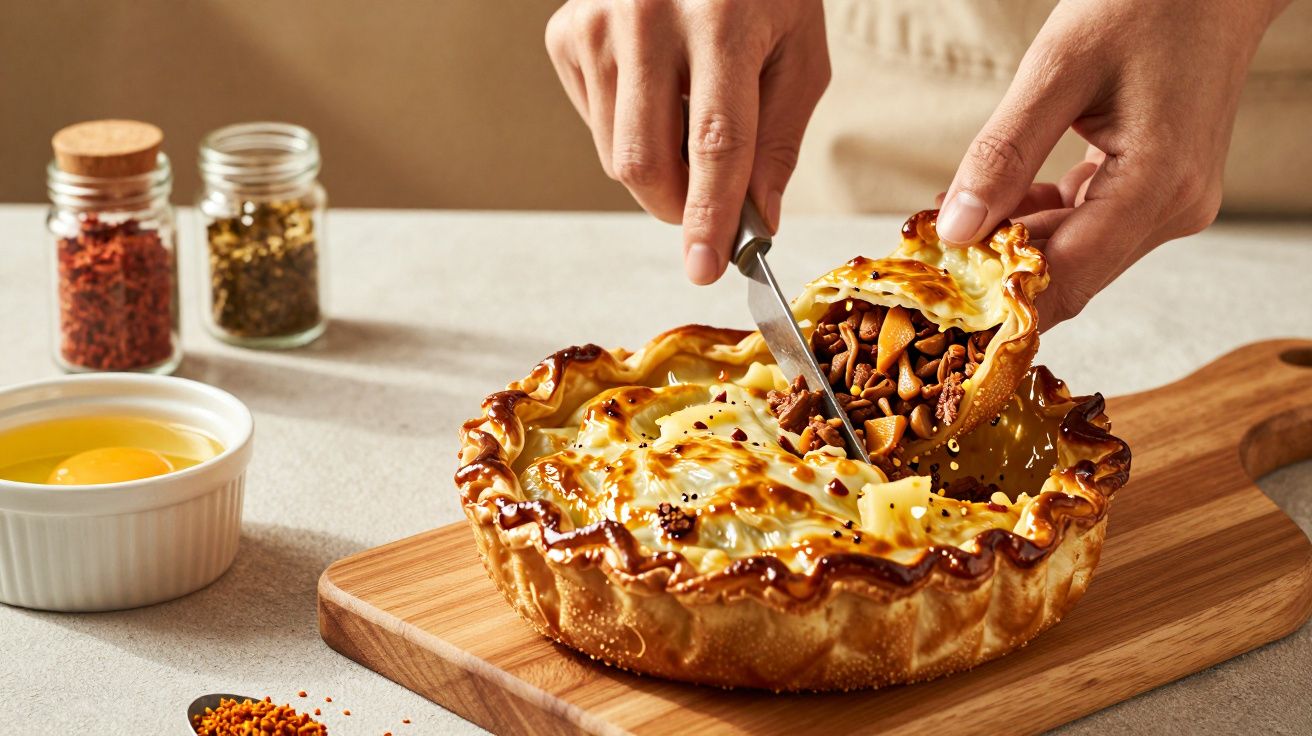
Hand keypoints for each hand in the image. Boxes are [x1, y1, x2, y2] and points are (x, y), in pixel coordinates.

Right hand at [545, 0, 829, 283]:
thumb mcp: (798, 56)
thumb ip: (777, 144)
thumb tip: (755, 224)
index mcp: (722, 19)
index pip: (714, 144)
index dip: (709, 216)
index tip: (705, 270)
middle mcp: (647, 16)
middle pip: (645, 162)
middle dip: (679, 208)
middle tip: (709, 212)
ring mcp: (595, 22)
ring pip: (616, 155)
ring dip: (658, 172)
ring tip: (690, 121)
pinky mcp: (565, 33)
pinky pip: (595, 125)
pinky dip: (631, 131)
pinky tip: (657, 89)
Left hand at [936, 0, 1288, 328]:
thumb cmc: (1145, 3)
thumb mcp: (1058, 70)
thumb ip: (1004, 154)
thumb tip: (955, 230)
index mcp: (1157, 187)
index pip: (1067, 282)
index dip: (999, 307)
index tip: (939, 308)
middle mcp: (1173, 209)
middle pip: (1068, 274)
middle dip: (996, 272)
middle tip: (927, 254)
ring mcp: (1170, 202)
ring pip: (1074, 252)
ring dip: (1011, 242)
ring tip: (949, 217)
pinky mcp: (1157, 188)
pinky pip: (1086, 222)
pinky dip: (1037, 216)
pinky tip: (994, 197)